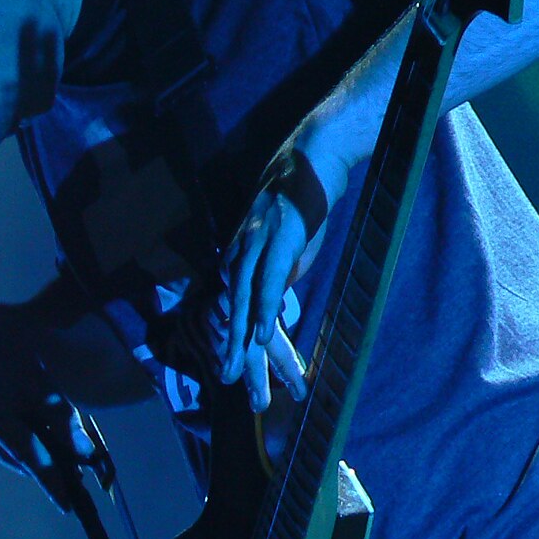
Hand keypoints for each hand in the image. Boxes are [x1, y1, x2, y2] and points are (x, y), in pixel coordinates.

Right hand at [0, 303, 95, 505]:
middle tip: (75, 473)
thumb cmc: (18, 356)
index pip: (25, 453)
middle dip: (48, 465)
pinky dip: (12, 443)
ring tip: (37, 421)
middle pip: (19, 459)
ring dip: (30, 449)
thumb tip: (84, 458)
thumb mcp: (46, 384)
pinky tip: (13, 419)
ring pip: (9, 458)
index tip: (68, 505)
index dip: (49, 479)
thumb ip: (65, 422)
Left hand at [217, 144, 343, 411]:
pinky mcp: (275, 240)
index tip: (232, 365)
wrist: (312, 157)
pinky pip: (264, 283)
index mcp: (241, 256)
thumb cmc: (304, 200)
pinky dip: (259, 310)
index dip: (233, 336)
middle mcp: (239, 252)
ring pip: (241, 302)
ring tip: (235, 371)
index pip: (233, 304)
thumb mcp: (289, 245)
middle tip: (227, 380)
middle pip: (231, 309)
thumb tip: (278, 300)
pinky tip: (257, 336)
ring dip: (239, 340)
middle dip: (229, 348)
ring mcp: (253, 246)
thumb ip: (280, 273)